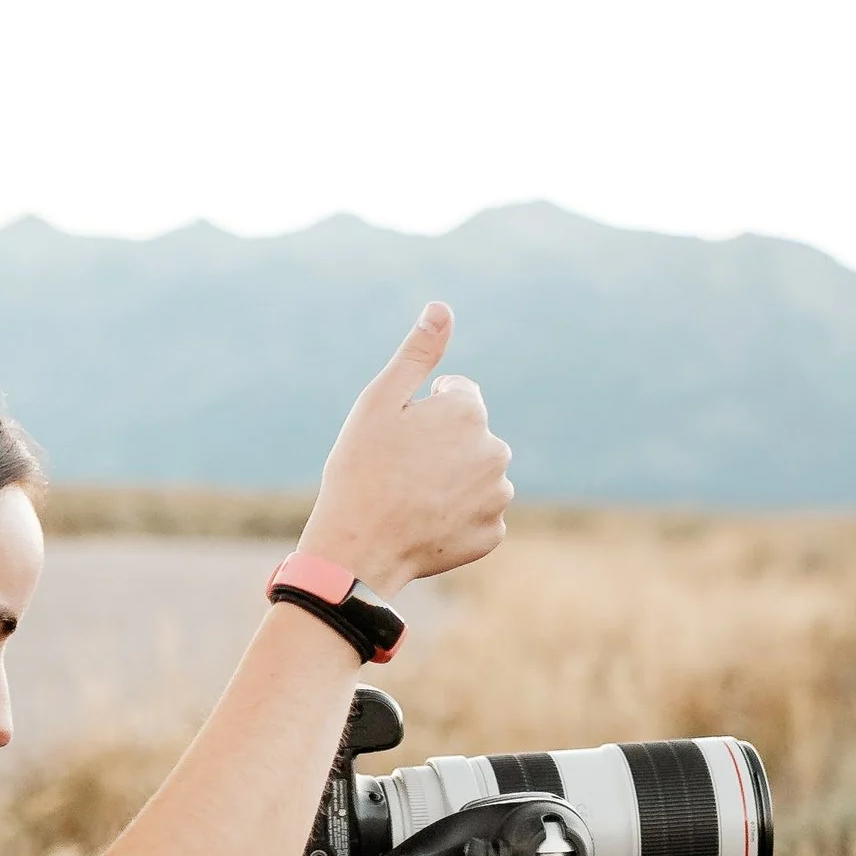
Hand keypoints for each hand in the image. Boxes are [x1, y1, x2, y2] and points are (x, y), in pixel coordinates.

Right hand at [297, 302, 513, 597]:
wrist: (357, 547)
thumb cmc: (361, 469)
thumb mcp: (381, 402)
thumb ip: (417, 354)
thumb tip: (441, 308)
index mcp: (469, 411)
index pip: (458, 397)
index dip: (424, 413)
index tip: (398, 438)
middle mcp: (495, 450)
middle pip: (470, 438)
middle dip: (443, 447)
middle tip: (401, 472)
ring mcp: (497, 495)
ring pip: (476, 477)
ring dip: (452, 483)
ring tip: (412, 499)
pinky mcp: (493, 533)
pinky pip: (479, 516)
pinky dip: (457, 518)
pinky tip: (424, 524)